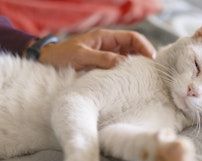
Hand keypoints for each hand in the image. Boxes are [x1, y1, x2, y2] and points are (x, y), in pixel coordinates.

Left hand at [38, 29, 155, 70]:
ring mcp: (106, 55)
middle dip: (144, 57)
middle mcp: (108, 45)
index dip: (144, 46)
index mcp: (105, 37)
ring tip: (145, 78)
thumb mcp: (81, 56)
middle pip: (133, 48)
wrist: (48, 62)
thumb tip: (123, 62)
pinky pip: (119, 68)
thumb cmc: (62, 56)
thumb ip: (101, 58)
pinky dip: (126, 73)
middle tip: (152, 71)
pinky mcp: (103, 66)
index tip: (152, 59)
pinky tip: (130, 82)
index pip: (132, 38)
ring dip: (136, 66)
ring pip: (128, 59)